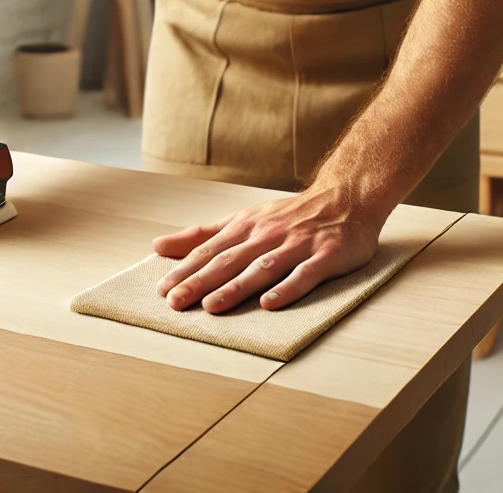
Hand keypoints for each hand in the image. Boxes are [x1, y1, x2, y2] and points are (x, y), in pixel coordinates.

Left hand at [152, 185, 386, 312]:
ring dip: (236, 287)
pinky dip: (287, 289)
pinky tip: (270, 304)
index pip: (209, 250)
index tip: (162, 290)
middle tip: (175, 302)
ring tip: (212, 306)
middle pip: (229, 260)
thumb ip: (202, 234)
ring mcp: (296, 245)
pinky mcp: (326, 256)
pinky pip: (305, 274)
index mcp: (245, 226)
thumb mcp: (242, 219)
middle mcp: (267, 234)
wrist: (344, 197)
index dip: (185, 269)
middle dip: (200, 281)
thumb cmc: (288, 215)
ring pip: (262, 268)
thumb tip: (158, 246)